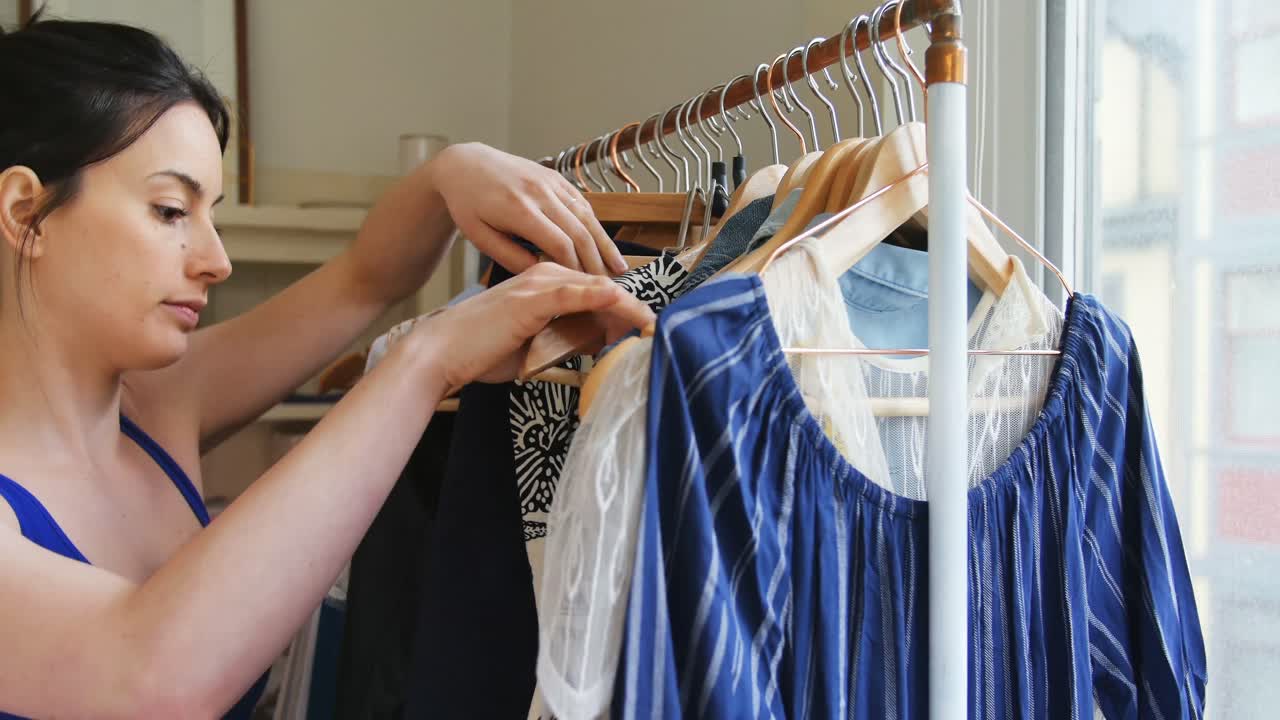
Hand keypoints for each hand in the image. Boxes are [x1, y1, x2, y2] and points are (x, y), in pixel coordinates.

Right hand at [413, 263, 652, 386]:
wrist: (442, 353)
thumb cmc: (480, 351)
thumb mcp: (532, 346)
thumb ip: (563, 340)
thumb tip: (595, 344)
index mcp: (544, 284)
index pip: (596, 293)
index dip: (624, 311)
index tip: (645, 330)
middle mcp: (545, 276)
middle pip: (603, 289)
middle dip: (632, 312)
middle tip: (652, 334)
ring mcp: (540, 283)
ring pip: (598, 290)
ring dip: (629, 310)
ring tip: (650, 329)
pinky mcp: (535, 297)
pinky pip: (581, 295)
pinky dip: (610, 303)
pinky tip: (632, 314)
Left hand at [427, 143, 626, 275]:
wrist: (465, 165)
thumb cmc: (469, 206)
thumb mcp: (480, 237)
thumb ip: (511, 258)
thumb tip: (543, 274)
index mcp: (520, 210)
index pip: (560, 245)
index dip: (575, 269)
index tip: (584, 289)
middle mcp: (540, 193)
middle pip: (579, 232)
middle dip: (596, 261)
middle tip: (609, 286)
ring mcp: (551, 182)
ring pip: (587, 216)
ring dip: (605, 244)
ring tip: (619, 268)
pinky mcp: (556, 178)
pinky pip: (582, 203)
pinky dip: (596, 224)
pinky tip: (605, 243)